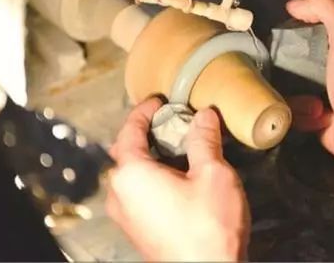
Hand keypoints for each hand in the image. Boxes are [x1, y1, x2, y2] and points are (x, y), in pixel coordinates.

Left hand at [106, 98, 249, 261]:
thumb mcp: (213, 174)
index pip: (129, 128)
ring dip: (151, 155)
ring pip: (131, 172)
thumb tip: (204, 116)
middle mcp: (120, 193)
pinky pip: (137, 192)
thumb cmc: (207, 231)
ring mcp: (125, 214)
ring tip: (179, 147)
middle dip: (147, 132)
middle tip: (172, 121)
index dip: (145, 110)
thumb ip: (205, 139)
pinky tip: (178, 177)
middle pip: (126, 150)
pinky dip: (152, 176)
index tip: (159, 101)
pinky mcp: (137, 229)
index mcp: (131, 174)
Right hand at [286, 0, 333, 166]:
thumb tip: (293, 4)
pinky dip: (298, 117)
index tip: (276, 44)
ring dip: (293, 98)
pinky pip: (289, 115)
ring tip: (313, 104)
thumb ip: (325, 6)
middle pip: (285, 63)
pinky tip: (316, 118)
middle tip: (285, 78)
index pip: (298, 32)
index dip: (286, 36)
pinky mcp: (313, 120)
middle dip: (281, 72)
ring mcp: (318, 95)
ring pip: (284, 91)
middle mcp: (326, 67)